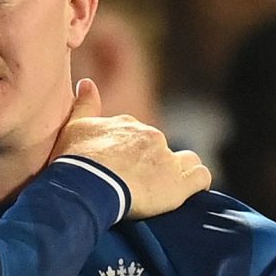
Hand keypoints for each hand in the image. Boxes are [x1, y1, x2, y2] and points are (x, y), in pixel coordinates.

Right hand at [50, 79, 211, 219]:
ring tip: (162, 188)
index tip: (117, 166)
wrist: (87, 184)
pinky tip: (186, 193)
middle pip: (160, 148)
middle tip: (133, 182)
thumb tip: (86, 82)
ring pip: (187, 160)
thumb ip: (84, 104)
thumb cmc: (76, 159)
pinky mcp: (179, 183)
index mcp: (128, 124)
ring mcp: (167, 159)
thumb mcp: (74, 127)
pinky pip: (201, 178)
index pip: (136, 134)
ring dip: (179, 170)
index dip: (129, 151)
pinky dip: (196, 184)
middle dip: (151, 162)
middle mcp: (151, 136)